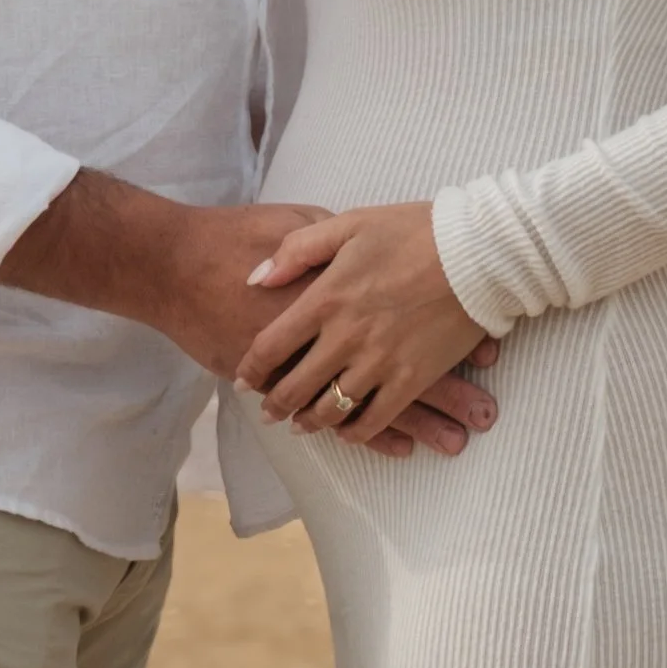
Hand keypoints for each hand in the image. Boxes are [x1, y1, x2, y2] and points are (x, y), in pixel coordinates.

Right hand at [0, 173, 496, 458]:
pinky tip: (400, 445)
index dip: (450, 340)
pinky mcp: (284, 385)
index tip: (490, 356)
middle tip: (487, 415)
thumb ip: (340, 242)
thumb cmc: (237, 236)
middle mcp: (333, 334)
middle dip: (448, 396)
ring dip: (419, 423)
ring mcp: (308, 365)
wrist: (177, 266)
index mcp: (343, 291)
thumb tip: (378, 253)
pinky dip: (369, 434)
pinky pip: (334, 416)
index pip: (410, 320)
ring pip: (374, 402)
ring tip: (457, 441)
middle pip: (403, 370)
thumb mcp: (299, 222)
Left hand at [234, 202, 488, 447]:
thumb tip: (256, 278)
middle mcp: (347, 336)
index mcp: (327, 296)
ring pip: (331, 408)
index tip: (243, 379)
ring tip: (300, 424)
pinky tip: (347, 432)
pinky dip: (355, 432)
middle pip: (295, 385)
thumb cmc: (412, 230)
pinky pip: (375, 419)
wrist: (477, 250)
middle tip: (267, 411)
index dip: (251, 368)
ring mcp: (380, 361)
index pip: (272, 345)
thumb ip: (297, 250)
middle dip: (275, 403)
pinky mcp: (412, 378)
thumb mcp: (349, 223)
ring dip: (310, 421)